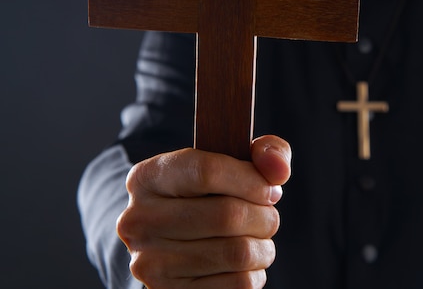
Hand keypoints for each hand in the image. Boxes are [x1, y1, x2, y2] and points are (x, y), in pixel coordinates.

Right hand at [116, 135, 291, 288]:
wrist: (176, 246)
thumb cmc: (211, 196)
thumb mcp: (231, 163)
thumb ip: (264, 151)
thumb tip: (278, 169)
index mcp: (148, 177)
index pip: (207, 171)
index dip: (250, 180)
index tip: (270, 189)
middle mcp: (139, 220)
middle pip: (227, 215)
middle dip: (264, 216)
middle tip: (267, 216)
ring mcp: (150, 263)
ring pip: (238, 253)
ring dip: (263, 247)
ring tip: (257, 239)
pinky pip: (239, 285)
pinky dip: (254, 273)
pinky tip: (242, 264)